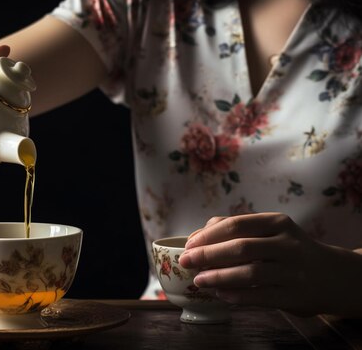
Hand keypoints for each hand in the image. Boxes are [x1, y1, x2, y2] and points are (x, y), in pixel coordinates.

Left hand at [179, 212, 361, 316]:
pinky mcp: (295, 295)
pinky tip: (219, 294)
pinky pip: (259, 296)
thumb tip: (197, 235)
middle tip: (186, 262)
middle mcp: (288, 244)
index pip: (236, 224)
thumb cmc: (288, 250)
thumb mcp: (270, 231)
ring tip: (199, 280)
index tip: (188, 245)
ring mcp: (294, 271)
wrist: (331, 275)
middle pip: (241, 248)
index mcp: (277, 222)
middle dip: (207, 255)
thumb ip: (235, 228)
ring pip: (250, 273)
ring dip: (218, 277)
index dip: (207, 235)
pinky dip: (235, 296)